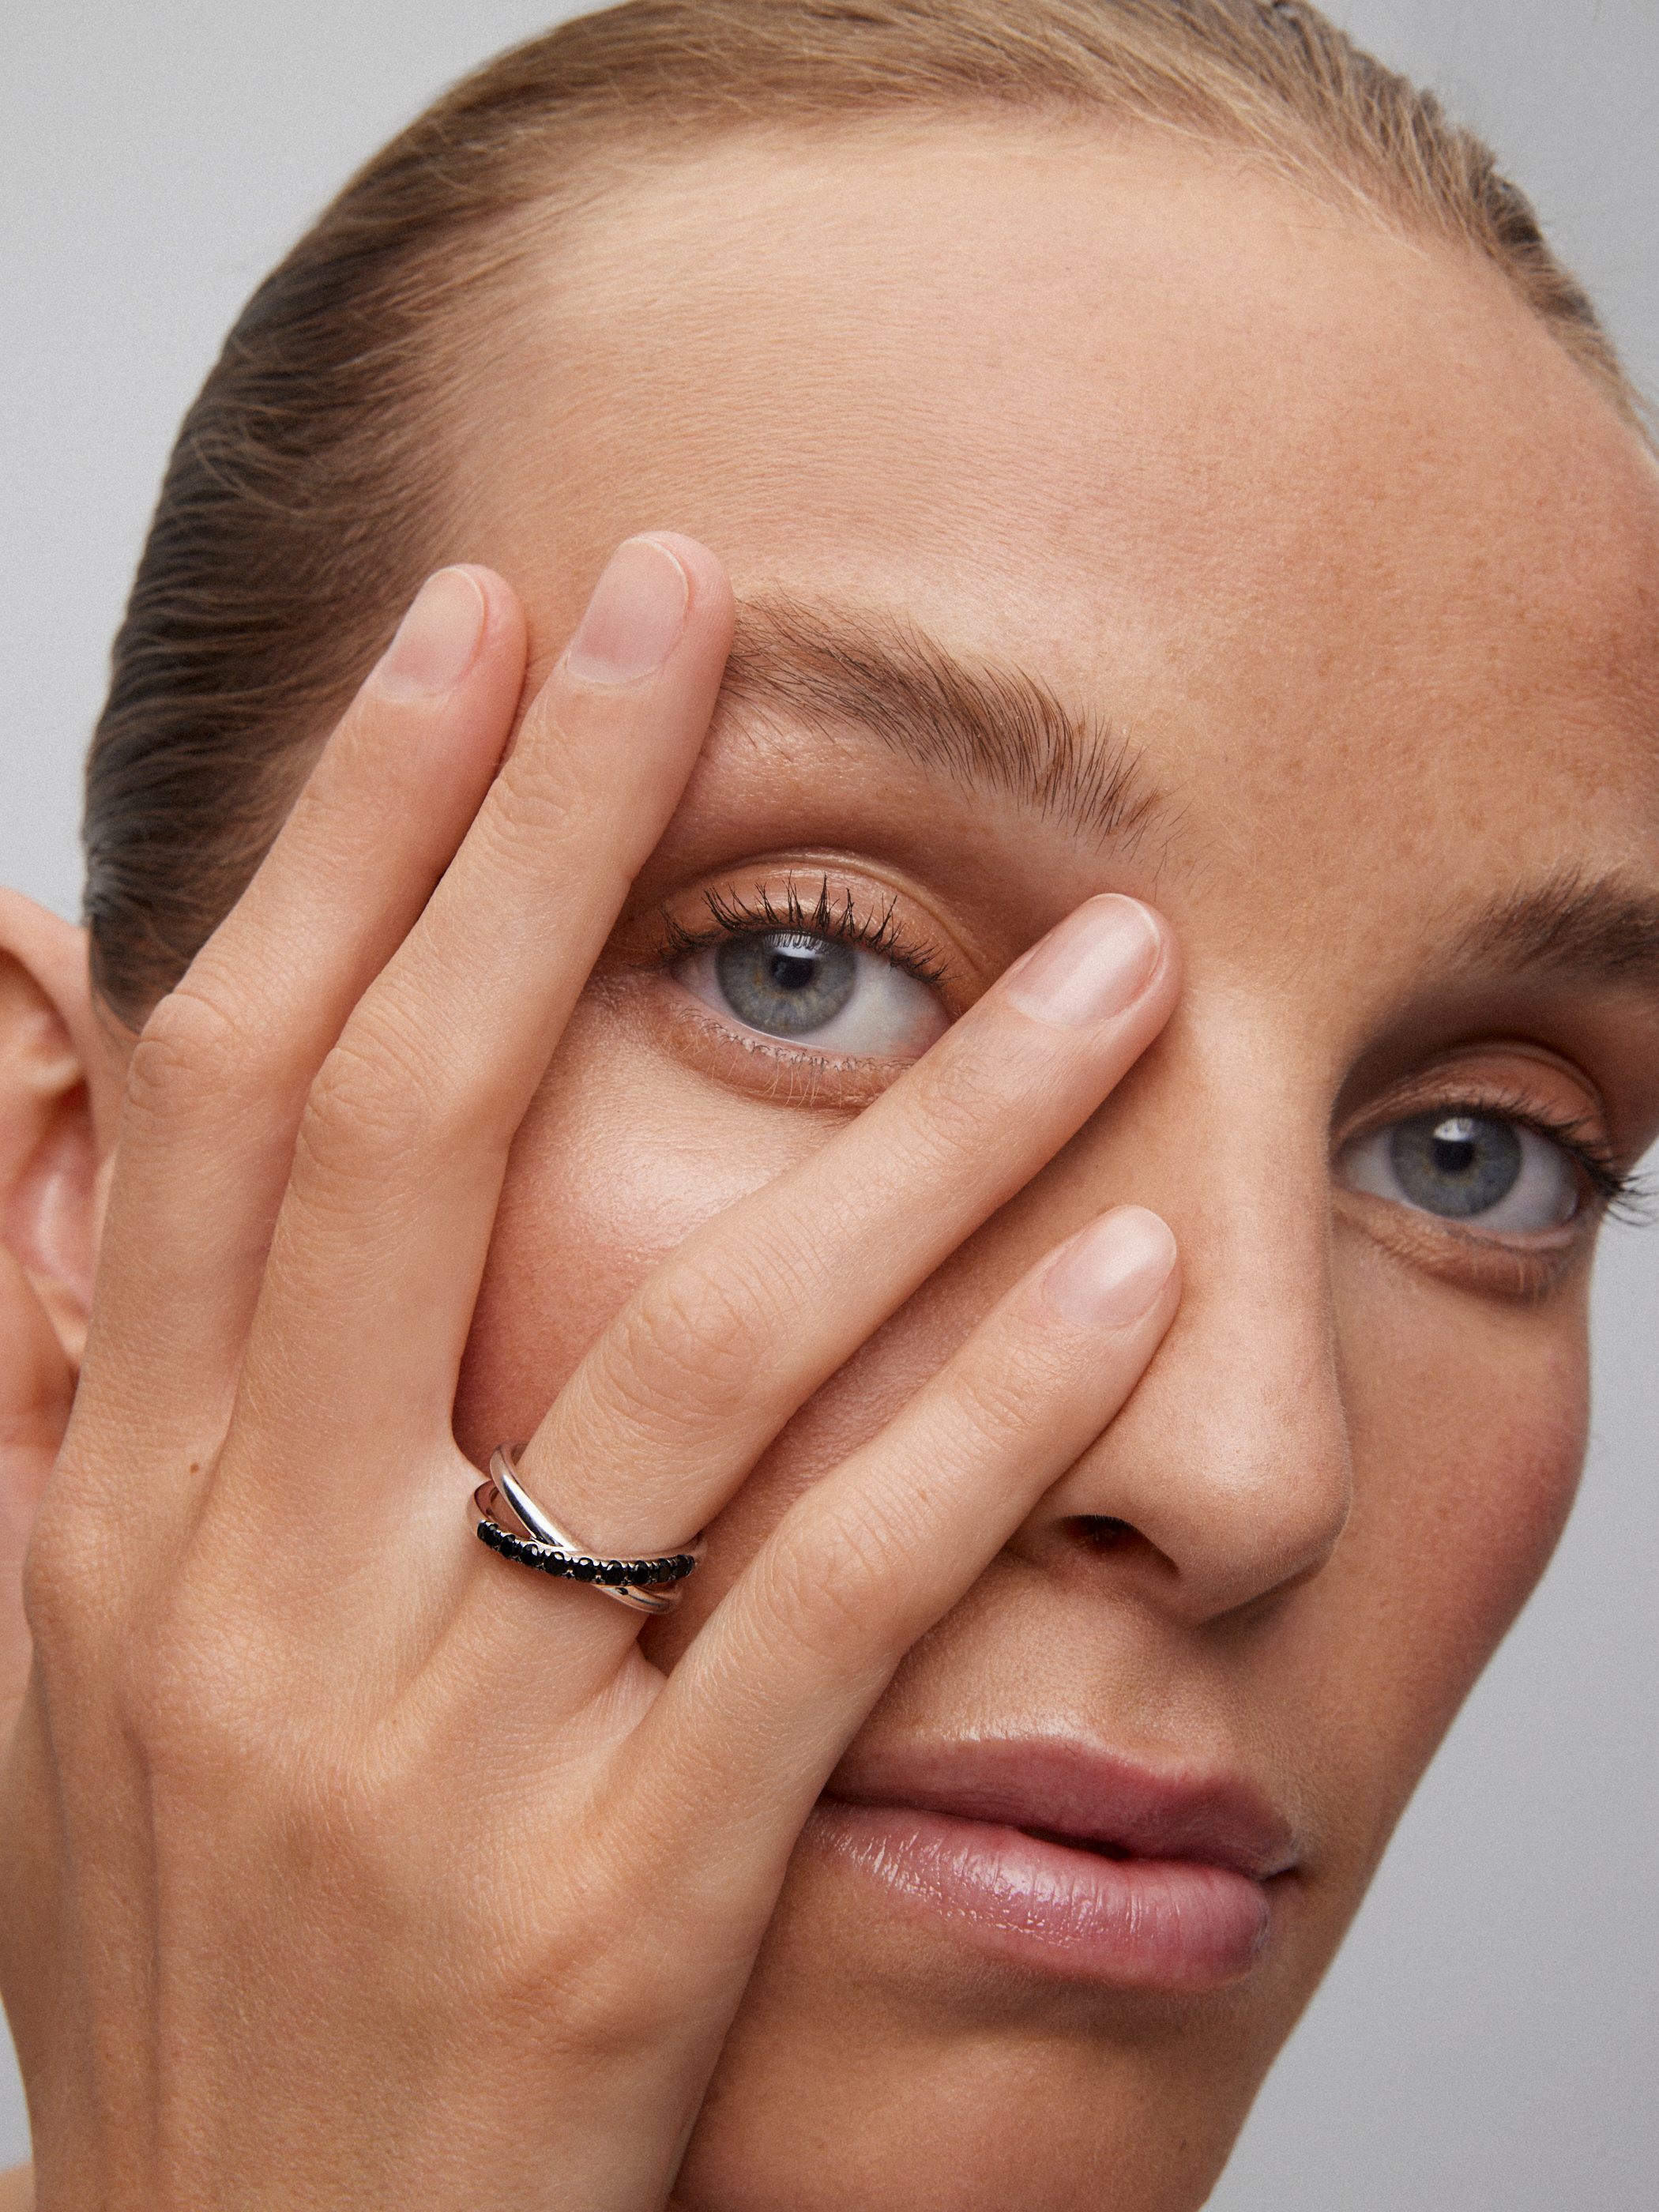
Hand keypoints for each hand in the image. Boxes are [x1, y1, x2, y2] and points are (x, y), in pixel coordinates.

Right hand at [0, 536, 1180, 2208]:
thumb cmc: (188, 1929)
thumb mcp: (46, 1626)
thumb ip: (33, 1324)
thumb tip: (10, 1005)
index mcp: (133, 1502)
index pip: (243, 1090)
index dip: (355, 838)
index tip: (475, 628)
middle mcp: (262, 1589)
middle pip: (421, 1134)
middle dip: (549, 844)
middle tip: (692, 612)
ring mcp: (444, 1749)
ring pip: (688, 1362)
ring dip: (918, 1143)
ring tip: (1105, 971)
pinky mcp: (620, 1901)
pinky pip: (825, 1618)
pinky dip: (986, 1440)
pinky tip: (1133, 1283)